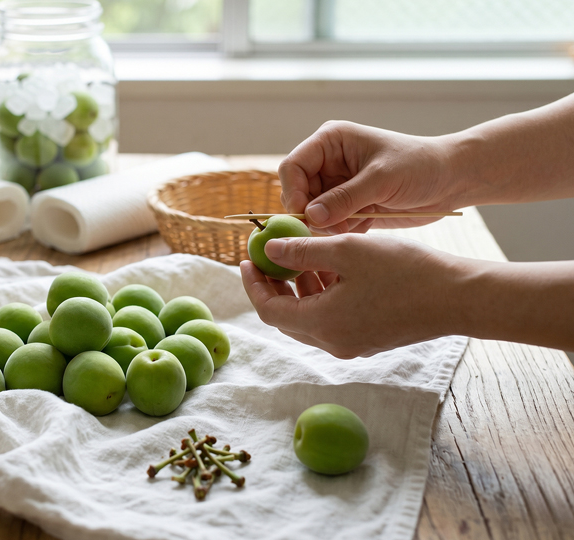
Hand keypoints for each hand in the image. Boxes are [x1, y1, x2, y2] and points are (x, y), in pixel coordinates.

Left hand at [239, 234, 460, 357]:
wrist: (461, 298)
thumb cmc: (405, 271)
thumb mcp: (346, 251)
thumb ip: (302, 251)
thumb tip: (268, 251)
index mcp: (322, 324)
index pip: (269, 309)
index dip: (254, 284)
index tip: (247, 260)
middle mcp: (332, 342)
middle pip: (286, 317)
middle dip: (274, 286)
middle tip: (268, 257)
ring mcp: (352, 344)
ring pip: (309, 318)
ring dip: (299, 289)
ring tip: (300, 255)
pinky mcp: (369, 339)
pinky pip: (332, 319)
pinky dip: (322, 296)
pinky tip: (330, 269)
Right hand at [278, 121, 457, 234]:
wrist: (451, 180)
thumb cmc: (421, 165)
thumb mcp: (382, 179)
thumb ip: (345, 198)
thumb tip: (310, 216)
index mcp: (331, 142)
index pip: (292, 167)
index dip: (293, 192)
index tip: (306, 216)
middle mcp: (328, 162)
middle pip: (297, 193)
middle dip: (311, 213)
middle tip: (333, 228)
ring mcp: (336, 186)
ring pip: (311, 212)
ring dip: (327, 225)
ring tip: (355, 225)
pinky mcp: (347, 206)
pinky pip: (329, 224)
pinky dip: (341, 231)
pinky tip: (364, 227)